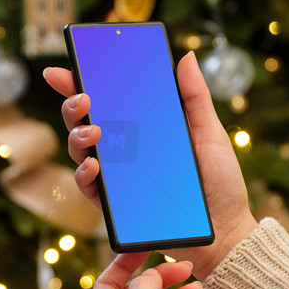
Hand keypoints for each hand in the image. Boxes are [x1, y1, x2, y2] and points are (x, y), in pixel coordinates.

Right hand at [43, 51, 257, 279]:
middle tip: (83, 98)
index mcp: (142, 130)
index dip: (79, 85)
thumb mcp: (210, 134)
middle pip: (84, 123)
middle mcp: (124, 152)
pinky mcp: (116, 207)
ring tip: (92, 130)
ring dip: (77, 137)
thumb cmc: (220, 183)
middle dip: (73, 107)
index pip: (106, 102)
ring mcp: (118, 179)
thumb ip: (195, 97)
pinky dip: (85, 175)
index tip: (63, 70)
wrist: (224, 231)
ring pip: (80, 153)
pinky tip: (92, 164)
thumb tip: (183, 57)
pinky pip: (90, 189)